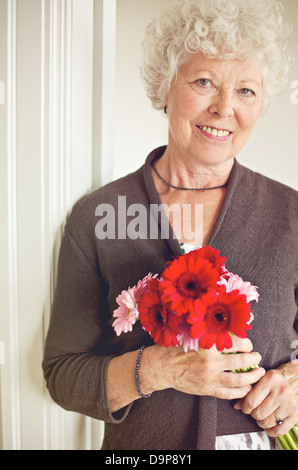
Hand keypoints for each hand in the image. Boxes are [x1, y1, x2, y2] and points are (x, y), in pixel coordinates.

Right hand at [141, 336, 264, 400]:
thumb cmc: (176, 347)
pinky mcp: (207, 389)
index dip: (247, 344)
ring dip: (252, 377)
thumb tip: (230, 329)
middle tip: (258, 358)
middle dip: (254, 360)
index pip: (237, 343)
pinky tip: (246, 388)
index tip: (249, 345)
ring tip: (258, 373)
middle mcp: (211, 361)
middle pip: (242, 362)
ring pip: (239, 380)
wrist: (161, 366)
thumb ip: (210, 333)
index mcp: (209, 344)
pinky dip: (240, 391)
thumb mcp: (193, 335)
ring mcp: (210, 377)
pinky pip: (229, 393)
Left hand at [234, 360, 297, 436]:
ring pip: (267, 422)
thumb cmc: (281, 376)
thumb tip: (237, 405)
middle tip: (253, 411)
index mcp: (270, 380)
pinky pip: (280, 429)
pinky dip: (272, 431)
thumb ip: (251, 389)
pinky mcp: (295, 414)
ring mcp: (289, 404)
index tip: (244, 407)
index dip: (244, 407)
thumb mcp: (265, 376)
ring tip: (262, 417)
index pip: (251, 401)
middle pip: (258, 413)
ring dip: (261, 422)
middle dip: (253, 414)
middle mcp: (280, 392)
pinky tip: (269, 426)